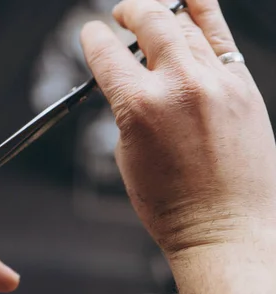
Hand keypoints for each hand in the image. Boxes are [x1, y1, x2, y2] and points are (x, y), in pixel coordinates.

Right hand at [80, 0, 275, 257]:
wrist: (225, 228)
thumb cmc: (172, 204)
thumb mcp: (128, 155)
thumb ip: (128, 112)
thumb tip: (134, 84)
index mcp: (139, 107)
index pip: (107, 55)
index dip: (93, 39)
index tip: (91, 34)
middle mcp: (179, 85)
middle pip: (151, 22)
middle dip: (129, 11)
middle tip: (120, 13)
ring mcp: (217, 83)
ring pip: (187, 24)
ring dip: (164, 11)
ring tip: (154, 10)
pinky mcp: (244, 88)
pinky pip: (221, 38)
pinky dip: (205, 13)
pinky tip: (193, 1)